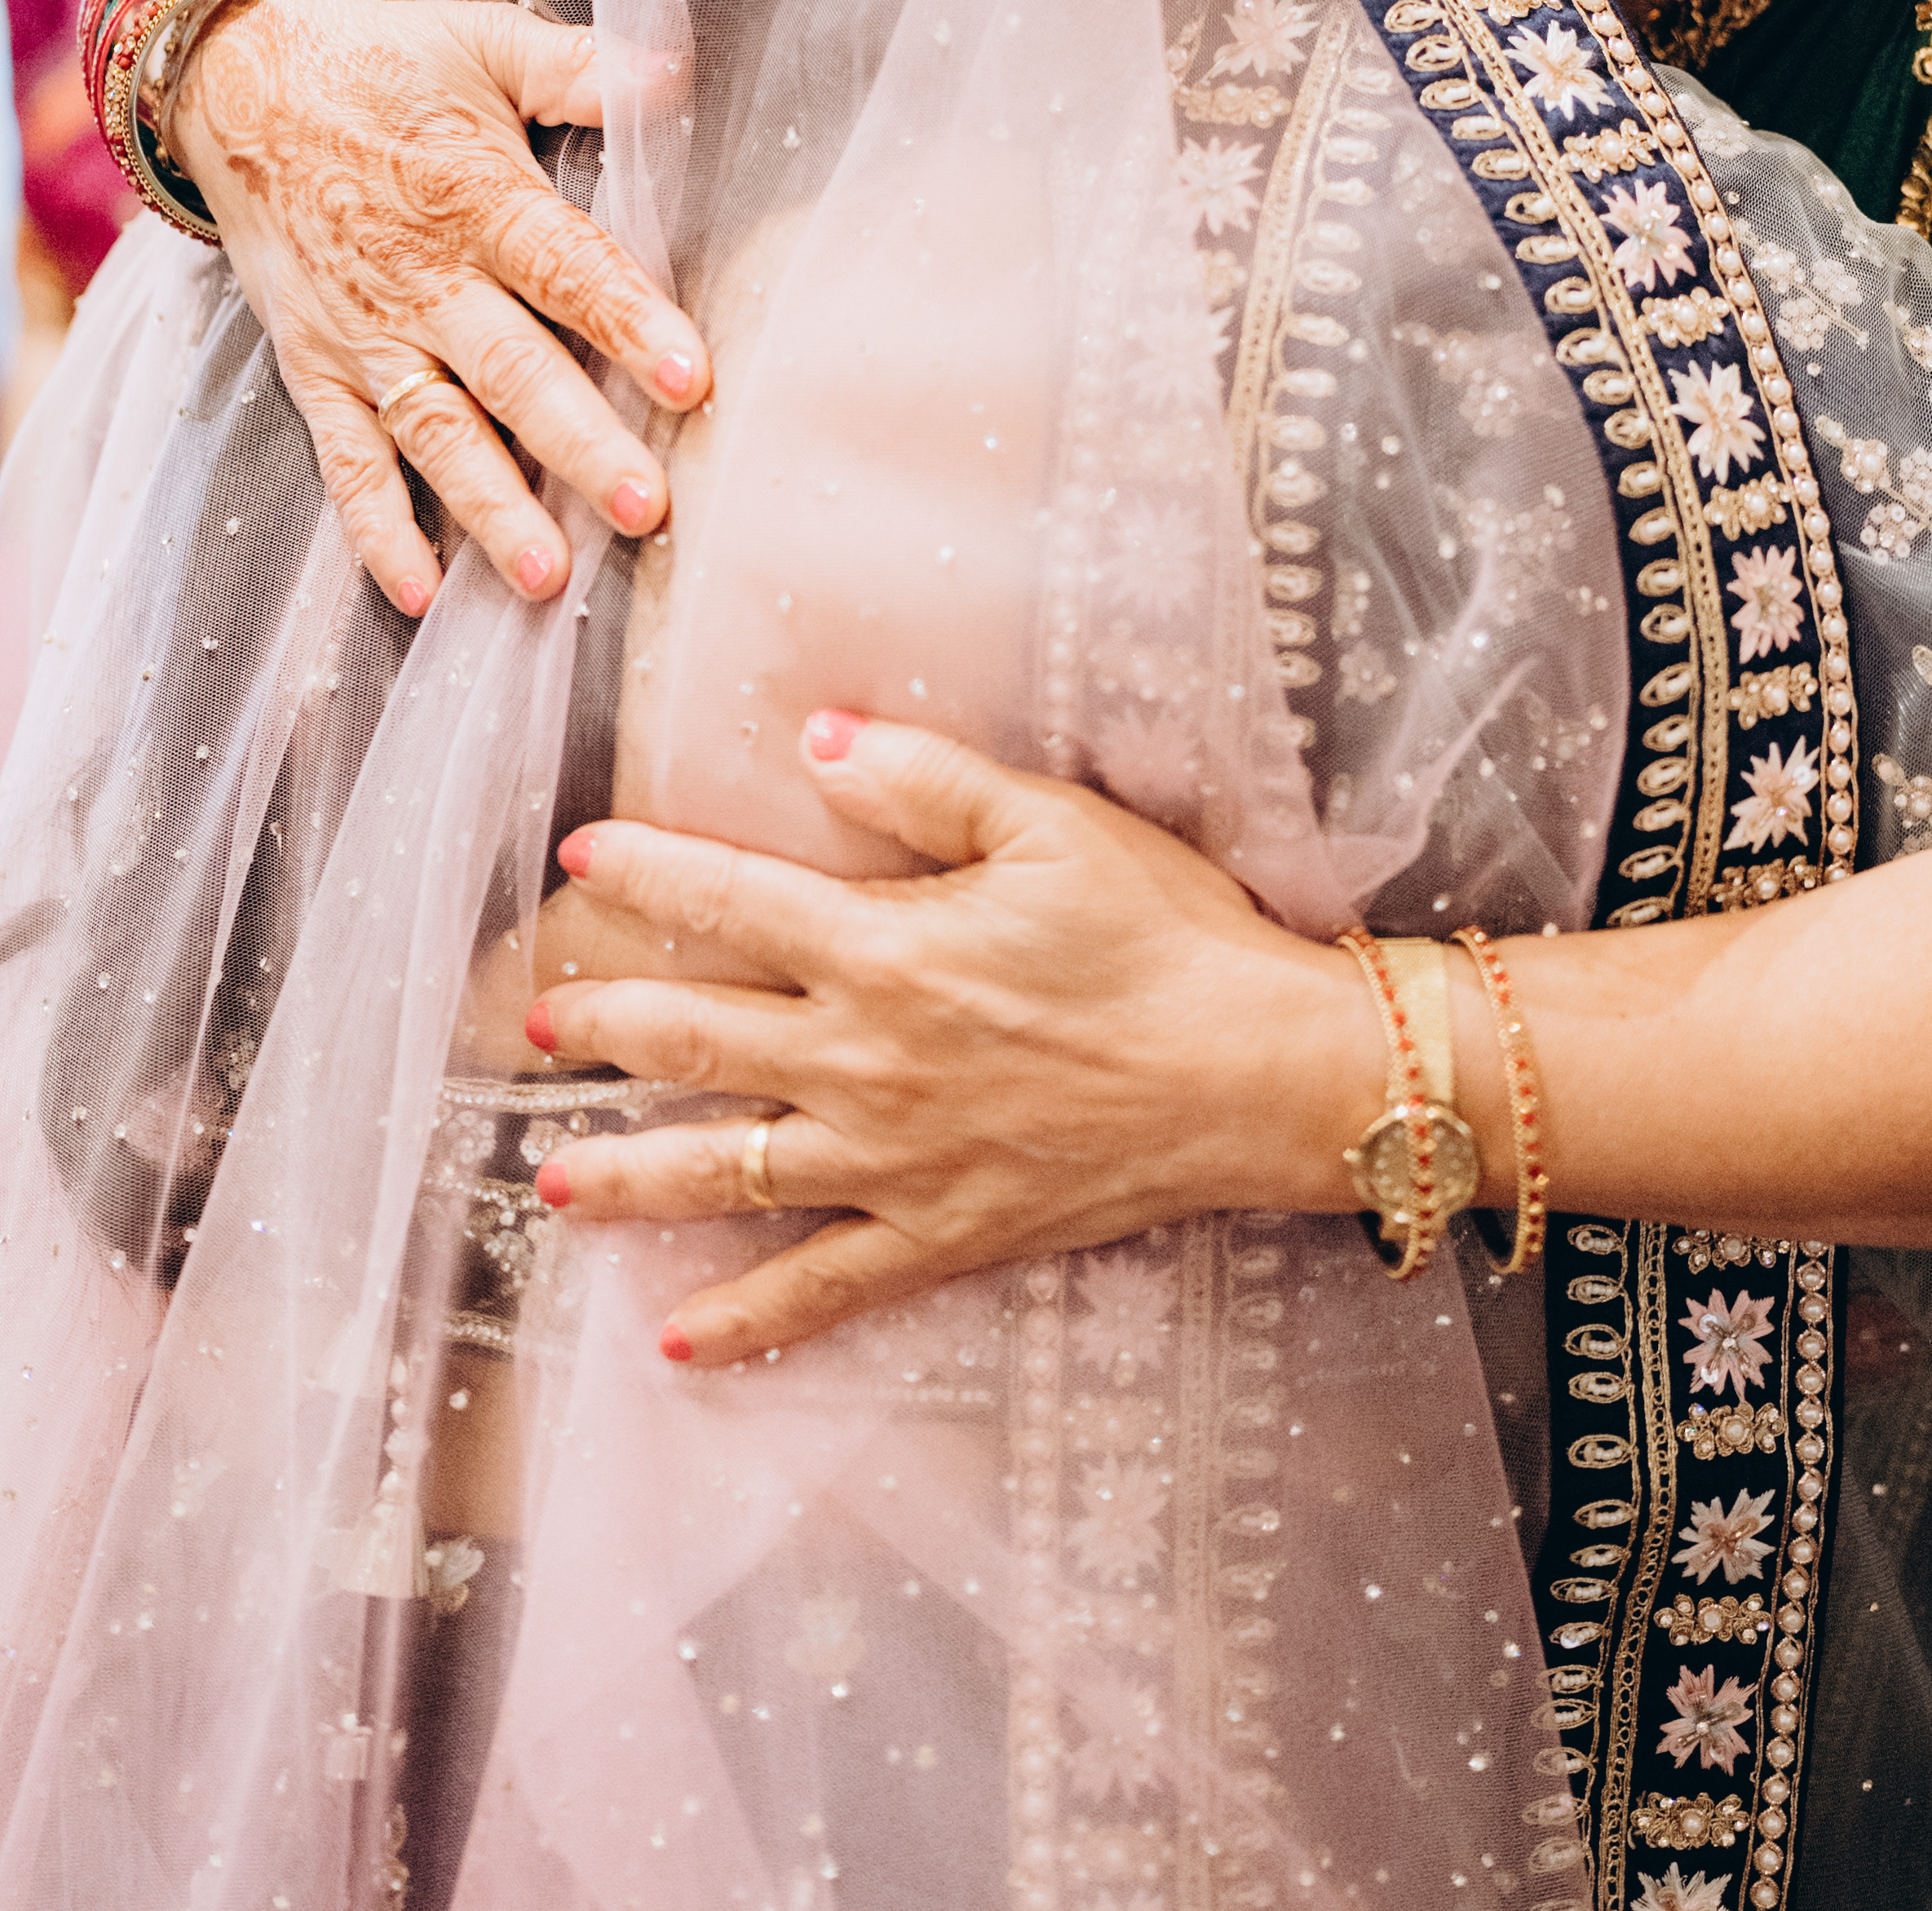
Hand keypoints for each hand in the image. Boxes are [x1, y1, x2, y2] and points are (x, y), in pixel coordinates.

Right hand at [174, 0, 708, 612]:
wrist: (241, 84)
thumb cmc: (388, 66)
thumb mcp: (485, 43)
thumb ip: (581, 66)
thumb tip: (677, 70)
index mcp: (477, 199)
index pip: (566, 269)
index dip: (628, 321)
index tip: (691, 376)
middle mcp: (423, 282)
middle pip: (512, 372)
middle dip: (579, 444)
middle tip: (644, 506)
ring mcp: (366, 336)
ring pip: (437, 434)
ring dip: (491, 508)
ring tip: (549, 576)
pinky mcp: (317, 371)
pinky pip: (347, 462)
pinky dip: (376, 529)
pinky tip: (418, 595)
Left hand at [528, 714, 1371, 1366]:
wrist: (1257, 1072)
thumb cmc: (1165, 933)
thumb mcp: (1053, 823)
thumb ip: (924, 780)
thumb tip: (815, 736)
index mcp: (886, 949)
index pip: (732, 902)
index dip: (648, 873)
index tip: (577, 855)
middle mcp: (865, 1061)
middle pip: (698, 1042)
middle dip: (603, 1027)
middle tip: (529, 1022)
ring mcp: (895, 1160)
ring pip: (726, 1173)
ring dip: (626, 1177)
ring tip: (546, 1181)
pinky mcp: (941, 1233)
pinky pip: (822, 1286)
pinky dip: (746, 1316)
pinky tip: (676, 1339)